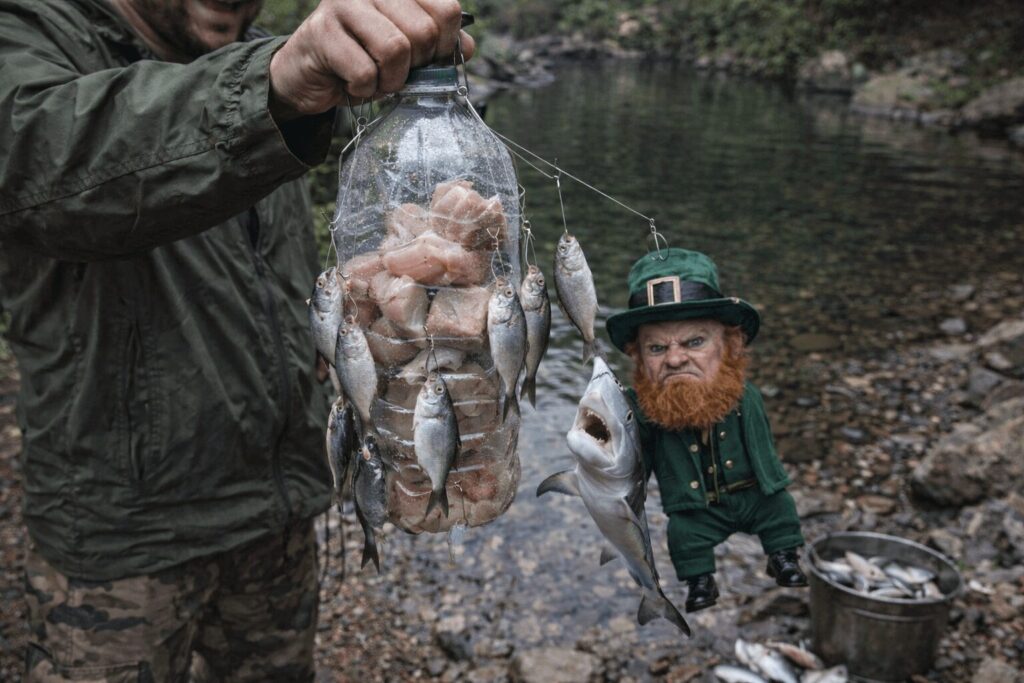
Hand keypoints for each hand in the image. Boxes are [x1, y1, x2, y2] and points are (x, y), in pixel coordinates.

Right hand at [269, 0, 475, 119]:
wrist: (308, 77)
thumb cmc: (362, 62)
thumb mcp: (408, 56)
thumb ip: (439, 48)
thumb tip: (467, 47)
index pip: (446, 10)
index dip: (445, 46)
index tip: (427, 60)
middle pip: (423, 32)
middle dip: (415, 67)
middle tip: (395, 74)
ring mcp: (346, 4)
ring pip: (395, 49)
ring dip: (390, 80)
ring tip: (376, 81)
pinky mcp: (323, 30)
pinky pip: (364, 71)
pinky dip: (364, 90)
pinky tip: (352, 84)